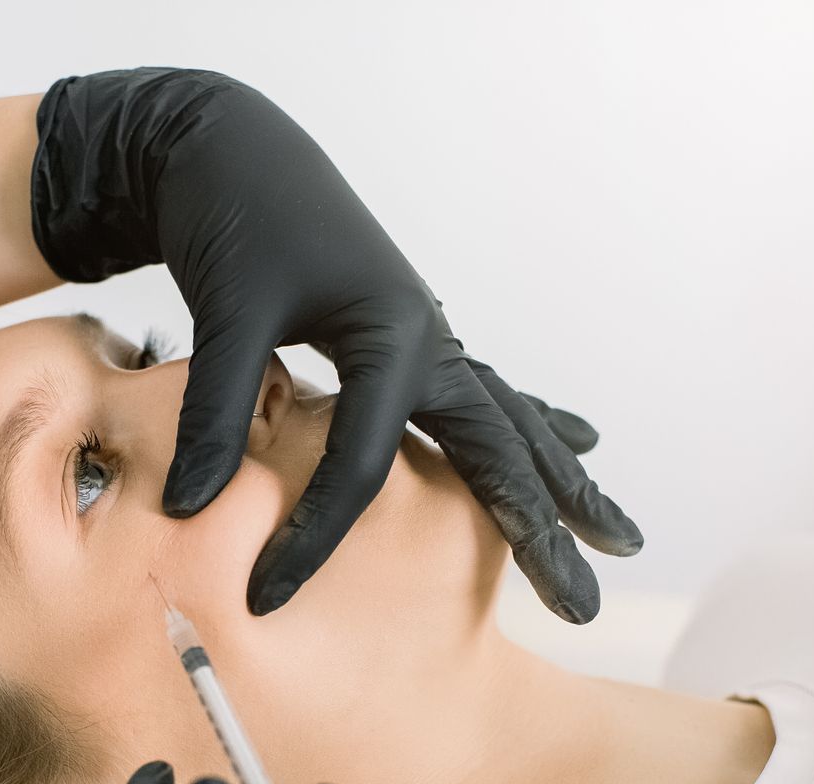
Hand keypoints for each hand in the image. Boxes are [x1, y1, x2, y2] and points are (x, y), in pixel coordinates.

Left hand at [31, 68, 642, 618]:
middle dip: (542, 531)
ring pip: (511, 425)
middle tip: (584, 606)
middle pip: (497, 452)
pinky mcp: (410, 337)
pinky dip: (529, 428)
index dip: (313, 537)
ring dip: (562, 483)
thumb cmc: (234, 218)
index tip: (266, 600)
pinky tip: (577, 445)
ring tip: (620, 538)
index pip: (364, 465)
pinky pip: (485, 398)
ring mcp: (427, 338)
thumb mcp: (226, 309)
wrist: (234, 147)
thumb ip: (214, 410)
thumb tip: (193, 510)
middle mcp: (427, 340)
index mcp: (390, 335)